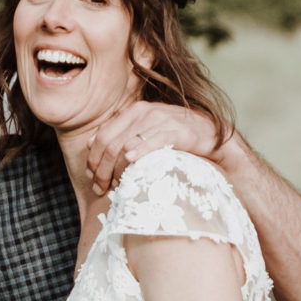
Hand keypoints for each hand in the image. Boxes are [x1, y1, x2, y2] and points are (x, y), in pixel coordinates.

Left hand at [85, 100, 222, 195]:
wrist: (210, 134)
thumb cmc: (174, 135)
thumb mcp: (145, 130)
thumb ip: (120, 134)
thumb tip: (90, 144)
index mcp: (133, 111)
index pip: (102, 136)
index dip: (93, 160)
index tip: (93, 180)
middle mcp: (145, 112)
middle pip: (111, 143)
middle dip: (102, 170)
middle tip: (102, 189)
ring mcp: (162, 120)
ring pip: (127, 145)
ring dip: (118, 170)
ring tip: (117, 186)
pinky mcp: (179, 131)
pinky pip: (154, 141)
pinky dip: (140, 152)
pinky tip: (132, 163)